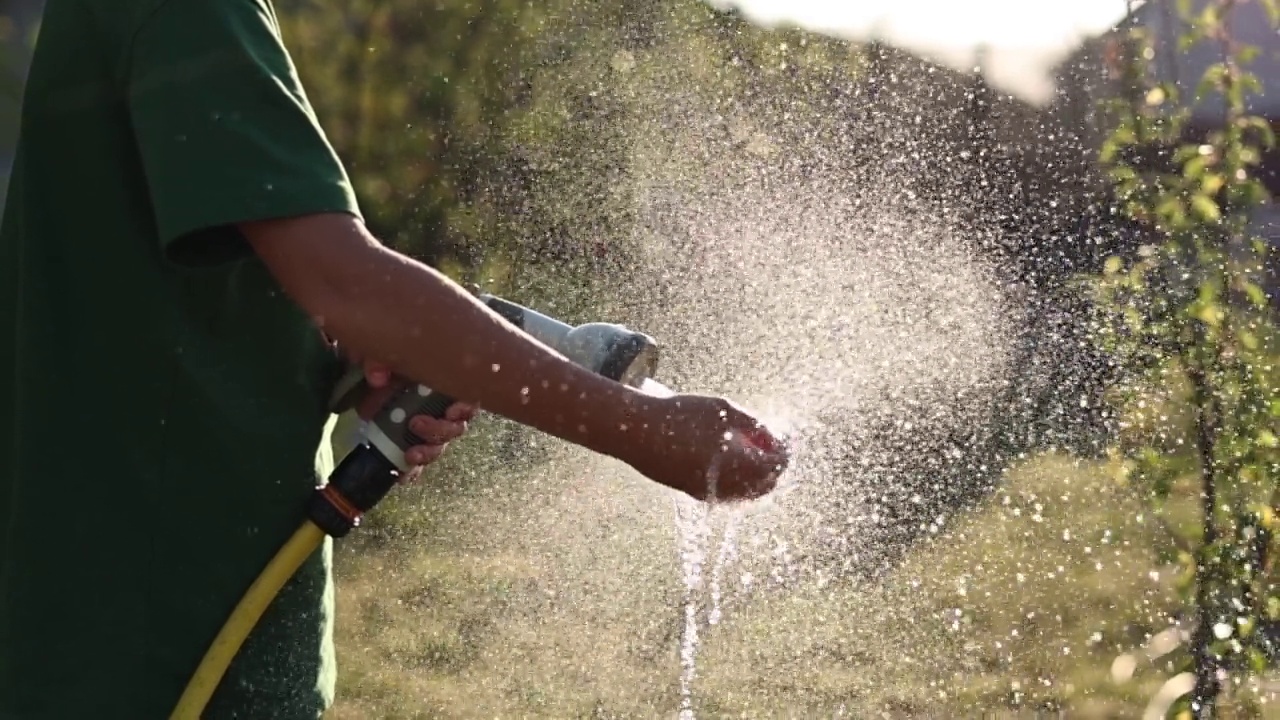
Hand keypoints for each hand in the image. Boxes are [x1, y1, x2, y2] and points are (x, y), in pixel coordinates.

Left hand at [352, 359, 476, 481]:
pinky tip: (403, 476)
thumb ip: (378, 360)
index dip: (465, 407)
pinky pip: (418, 462)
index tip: (450, 410)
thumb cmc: (384, 359)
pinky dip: (412, 471)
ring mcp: (426, 427)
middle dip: (439, 431)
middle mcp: (441, 408)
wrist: (366, 373)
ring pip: (439, 446)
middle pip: (456, 427)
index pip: (467, 398)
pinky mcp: (409, 442)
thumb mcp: (380, 353)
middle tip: (415, 424)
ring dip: (428, 453)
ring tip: (410, 455)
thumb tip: (377, 378)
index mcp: (442, 383)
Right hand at [626, 394, 788, 502]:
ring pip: (745, 492)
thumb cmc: (681, 416)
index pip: (776, 466)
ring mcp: (709, 492)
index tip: (784, 438)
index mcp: (739, 466)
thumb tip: (772, 436)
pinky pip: (726, 493)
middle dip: (772, 465)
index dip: (783, 451)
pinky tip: (730, 459)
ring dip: (755, 474)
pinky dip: (737, 479)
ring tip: (751, 449)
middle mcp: (727, 486)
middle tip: (770, 444)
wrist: (638, 433)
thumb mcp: (723, 410)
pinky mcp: (693, 492)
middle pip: (764, 485)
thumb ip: (753, 424)